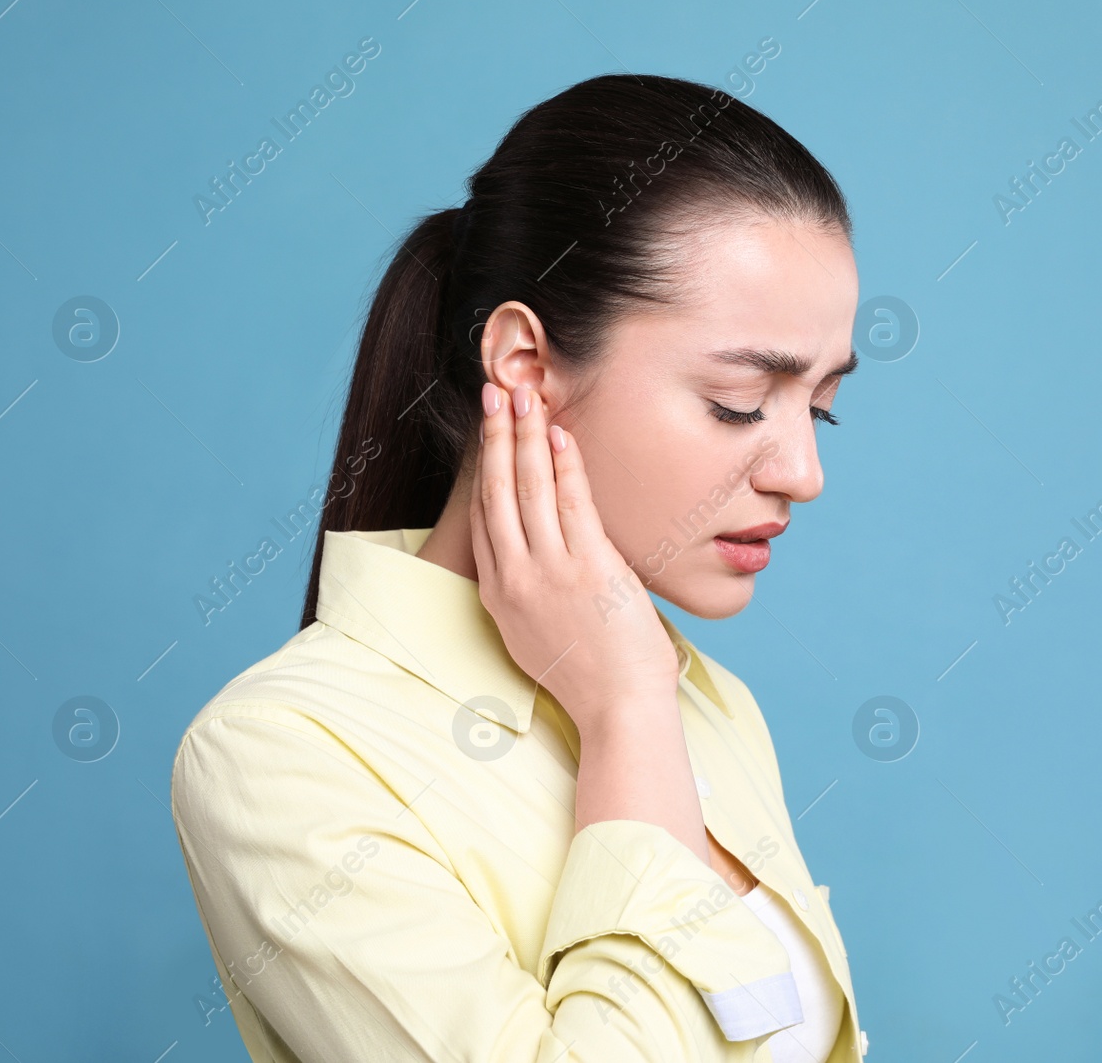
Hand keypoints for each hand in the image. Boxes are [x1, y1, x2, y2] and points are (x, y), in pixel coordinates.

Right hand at [469, 381, 680, 734]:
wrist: (618, 708)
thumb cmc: (591, 677)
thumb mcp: (537, 636)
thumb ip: (530, 595)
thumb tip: (542, 560)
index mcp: (499, 596)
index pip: (483, 518)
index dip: (484, 468)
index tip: (487, 432)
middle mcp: (515, 579)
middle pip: (497, 493)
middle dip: (495, 437)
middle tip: (492, 392)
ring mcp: (549, 572)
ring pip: (529, 489)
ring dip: (526, 436)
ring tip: (523, 395)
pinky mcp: (588, 569)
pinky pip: (571, 504)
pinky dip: (565, 466)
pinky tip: (561, 436)